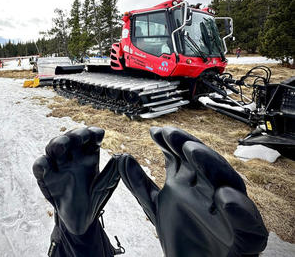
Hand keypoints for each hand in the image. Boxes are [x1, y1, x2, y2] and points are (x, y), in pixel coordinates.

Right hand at [33, 127, 120, 255]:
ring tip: (61, 148)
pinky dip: (41, 164)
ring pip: (53, 147)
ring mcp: (58, 165)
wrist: (81, 221)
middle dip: (74, 134)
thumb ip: (112, 172)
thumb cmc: (94, 200)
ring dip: (56, 144)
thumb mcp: (106, 186)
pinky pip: (40, 166)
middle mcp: (72, 156)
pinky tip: (46, 165)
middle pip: (70, 137)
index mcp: (88, 155)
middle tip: (80, 137)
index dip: (92, 133)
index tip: (97, 135)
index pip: (89, 136)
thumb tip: (121, 156)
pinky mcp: (47, 178)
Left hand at [118, 127, 267, 256]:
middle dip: (188, 146)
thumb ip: (139, 184)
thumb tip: (122, 157)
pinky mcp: (245, 237)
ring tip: (193, 151)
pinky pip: (248, 221)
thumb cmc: (182, 237)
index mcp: (191, 182)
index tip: (154, 132)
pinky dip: (238, 208)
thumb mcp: (153, 207)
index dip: (170, 141)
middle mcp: (211, 190)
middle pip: (204, 161)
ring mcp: (229, 211)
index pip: (183, 155)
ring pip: (228, 181)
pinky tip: (223, 197)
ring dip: (210, 165)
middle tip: (172, 136)